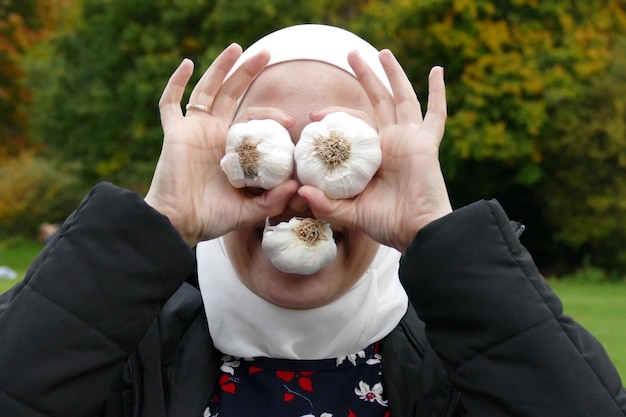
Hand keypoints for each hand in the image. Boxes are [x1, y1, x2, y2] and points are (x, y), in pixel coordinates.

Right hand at [145, 44, 298, 245]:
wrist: (180, 224)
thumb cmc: (212, 219)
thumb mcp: (249, 211)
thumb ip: (272, 200)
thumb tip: (297, 187)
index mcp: (233, 148)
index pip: (255, 120)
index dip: (273, 115)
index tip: (293, 120)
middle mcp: (214, 134)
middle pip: (232, 94)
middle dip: (248, 73)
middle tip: (267, 54)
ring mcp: (193, 130)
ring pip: (207, 91)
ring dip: (221, 68)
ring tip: (237, 48)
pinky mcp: (174, 132)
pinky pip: (170, 103)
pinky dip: (176, 82)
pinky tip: (188, 63)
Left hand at [299, 49, 451, 252]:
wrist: (417, 233)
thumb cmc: (387, 225)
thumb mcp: (350, 213)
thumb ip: (327, 204)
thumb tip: (300, 191)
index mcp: (371, 156)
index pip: (351, 126)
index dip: (333, 116)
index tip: (311, 117)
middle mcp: (390, 142)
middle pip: (376, 101)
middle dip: (365, 77)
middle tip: (349, 54)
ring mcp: (409, 139)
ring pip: (401, 98)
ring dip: (392, 74)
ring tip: (381, 51)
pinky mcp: (425, 143)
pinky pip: (436, 115)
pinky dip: (439, 93)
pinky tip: (437, 69)